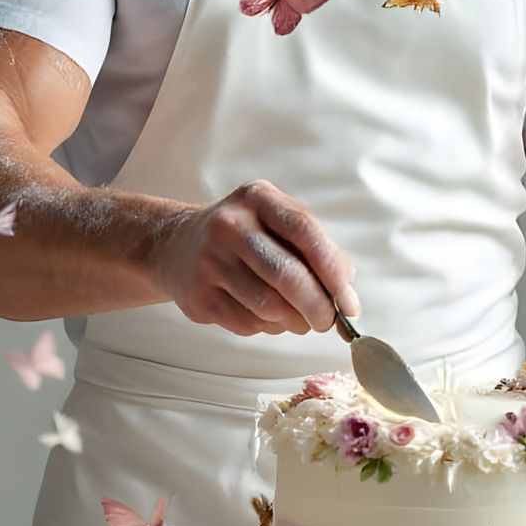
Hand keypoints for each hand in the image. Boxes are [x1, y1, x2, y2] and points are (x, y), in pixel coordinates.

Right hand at [151, 178, 360, 337]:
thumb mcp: (275, 220)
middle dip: (319, 306)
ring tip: (300, 319)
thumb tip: (346, 288)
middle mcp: (230, 225)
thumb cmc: (242, 235)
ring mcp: (209, 261)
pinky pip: (249, 324)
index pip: (305, 231)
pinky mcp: (199, 297)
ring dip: (295, 321)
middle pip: (288, 275)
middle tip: (329, 321)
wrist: (177, 246)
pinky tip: (269, 316)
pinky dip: (270, 327)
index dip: (333, 269)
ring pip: (270, 307)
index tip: (348, 299)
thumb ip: (313, 245)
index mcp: (257, 198)